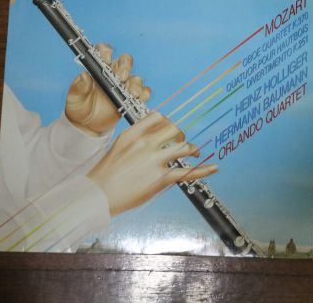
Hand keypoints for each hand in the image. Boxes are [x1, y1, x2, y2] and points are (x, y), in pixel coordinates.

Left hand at [65, 43, 151, 135]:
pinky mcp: (131, 98)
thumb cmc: (79, 108)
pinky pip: (143, 92)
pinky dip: (144, 94)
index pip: (104, 51)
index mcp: (98, 69)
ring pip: (136, 77)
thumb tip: (84, 75)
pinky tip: (139, 99)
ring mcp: (123, 86)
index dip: (106, 52)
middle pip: (125, 61)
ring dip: (136, 84)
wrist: (87, 125)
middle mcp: (113, 74)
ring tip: (131, 94)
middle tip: (121, 78)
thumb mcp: (74, 97)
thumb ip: (78, 87)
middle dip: (125, 67)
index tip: (106, 60)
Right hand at [87, 111, 217, 215]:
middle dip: (181, 135)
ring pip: (184, 148)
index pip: (159, 117)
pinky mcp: (161, 179)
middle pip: (174, 129)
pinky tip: (214, 167)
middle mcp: (146, 144)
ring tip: (196, 153)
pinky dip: (204, 170)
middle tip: (182, 142)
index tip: (170, 129)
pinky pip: (187, 172)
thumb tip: (153, 129)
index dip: (168, 122)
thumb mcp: (119, 145)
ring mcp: (154, 161)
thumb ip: (136, 134)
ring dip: (193, 149)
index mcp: (134, 134)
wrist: (98, 195)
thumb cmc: (107, 172)